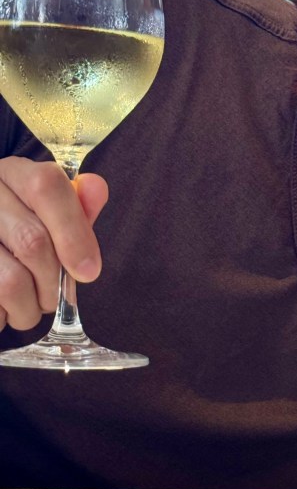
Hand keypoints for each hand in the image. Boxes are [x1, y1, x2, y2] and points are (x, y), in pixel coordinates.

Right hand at [0, 157, 107, 331]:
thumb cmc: (17, 235)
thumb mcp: (45, 215)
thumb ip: (75, 207)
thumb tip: (96, 189)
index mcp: (12, 173)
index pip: (47, 187)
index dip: (74, 233)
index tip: (89, 271)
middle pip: (33, 242)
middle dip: (54, 282)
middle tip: (54, 296)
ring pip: (12, 281)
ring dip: (30, 307)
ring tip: (28, 306)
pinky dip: (5, 316)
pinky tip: (4, 308)